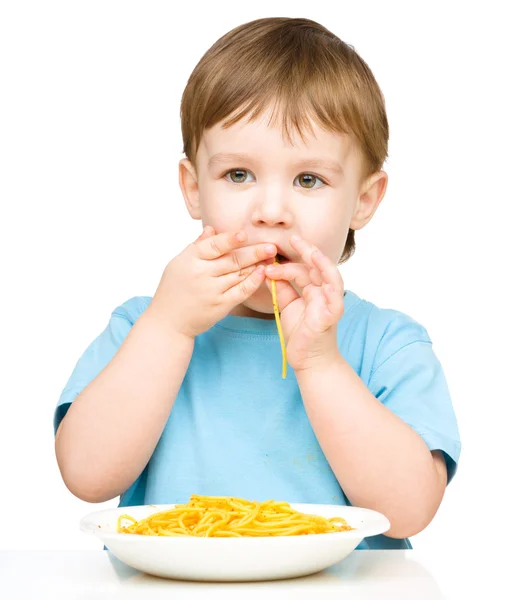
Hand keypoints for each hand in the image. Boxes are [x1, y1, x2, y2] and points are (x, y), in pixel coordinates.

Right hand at [147, 226, 276, 338]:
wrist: (168, 321)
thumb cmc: (173, 290)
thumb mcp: (179, 263)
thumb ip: (197, 246)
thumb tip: (212, 229)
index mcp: (190, 260)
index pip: (213, 246)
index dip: (230, 240)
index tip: (245, 234)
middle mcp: (201, 274)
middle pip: (231, 259)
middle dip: (254, 252)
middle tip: (272, 245)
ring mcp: (211, 290)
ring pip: (238, 273)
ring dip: (257, 264)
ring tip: (272, 257)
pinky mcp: (220, 305)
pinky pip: (241, 291)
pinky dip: (253, 281)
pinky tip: (262, 273)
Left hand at [264, 235, 344, 370]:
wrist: (309, 360)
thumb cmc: (300, 334)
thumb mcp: (287, 306)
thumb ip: (281, 289)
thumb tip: (268, 271)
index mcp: (313, 290)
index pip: (302, 269)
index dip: (288, 262)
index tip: (271, 257)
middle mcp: (324, 293)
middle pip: (318, 267)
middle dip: (307, 251)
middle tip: (293, 239)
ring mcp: (329, 304)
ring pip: (331, 278)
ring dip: (322, 264)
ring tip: (311, 253)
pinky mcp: (331, 317)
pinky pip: (335, 301)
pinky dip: (332, 291)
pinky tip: (326, 284)